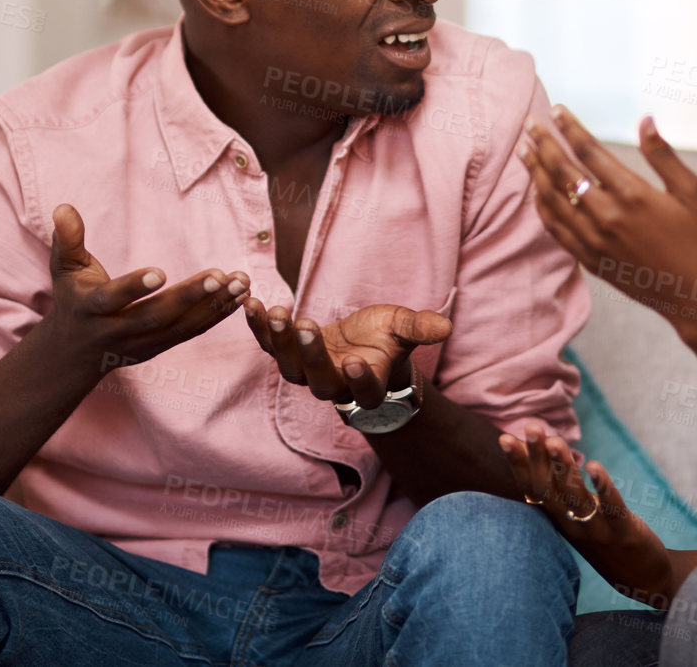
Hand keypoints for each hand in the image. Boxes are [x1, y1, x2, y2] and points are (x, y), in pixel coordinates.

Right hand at [40, 204, 249, 377]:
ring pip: (180, 327)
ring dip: (213, 305)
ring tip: (241, 282)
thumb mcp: (63, 268)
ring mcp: (141, 344)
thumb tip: (64, 206)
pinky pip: (192, 332)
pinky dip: (217, 315)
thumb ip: (67, 239)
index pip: (113, 299)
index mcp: (92, 309)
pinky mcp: (160, 347)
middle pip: (156, 316)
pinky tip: (240, 296)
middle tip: (219, 275)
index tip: (160, 273)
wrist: (74, 352)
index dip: (134, 287)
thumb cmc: (72, 298)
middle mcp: (117, 331)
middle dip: (189, 297)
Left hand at [244, 298, 451, 408]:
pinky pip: (269, 345)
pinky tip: (250, 304)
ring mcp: (308, 373)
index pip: (365, 392)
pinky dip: (259, 327)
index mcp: (369, 387)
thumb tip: (446, 327)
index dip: (359, 380)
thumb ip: (421, 328)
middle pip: (320, 382)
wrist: (362, 345)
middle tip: (307, 325)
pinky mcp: (289, 355)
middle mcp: (336, 387)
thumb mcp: (404, 329)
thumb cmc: (386, 339)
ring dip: (280, 341)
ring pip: (290, 367)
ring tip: (274, 313)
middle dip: (311, 355)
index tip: (355, 361)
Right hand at [500, 421, 675, 605]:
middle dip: (538, 457)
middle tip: (531, 427)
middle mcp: (571, 525)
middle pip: (549, 488)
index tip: (505, 437)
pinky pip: (611, 507)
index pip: (533, 489)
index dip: (519, 464)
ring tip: (554, 441)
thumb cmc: (606, 541)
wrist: (642, 579)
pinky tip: (595, 466)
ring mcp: (596, 530)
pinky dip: (602, 487)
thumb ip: (561, 492)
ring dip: (564, 467)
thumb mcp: (577, 518)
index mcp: (558, 519)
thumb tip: (544, 458)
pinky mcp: (623, 532)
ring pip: (575, 496)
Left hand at [517, 107, 696, 336]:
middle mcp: (607, 217)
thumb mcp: (691, 192)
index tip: (555, 109)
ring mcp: (594, 241)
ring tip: (523, 150)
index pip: (589, 152)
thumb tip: (645, 119)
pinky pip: (555, 229)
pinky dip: (542, 206)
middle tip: (528, 123)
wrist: (695, 295)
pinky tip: (537, 190)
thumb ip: (663, 155)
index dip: (570, 127)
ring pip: (551, 200)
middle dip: (542, 143)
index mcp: (633, 195)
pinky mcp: (590, 260)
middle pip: (562, 172)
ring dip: (534, 172)